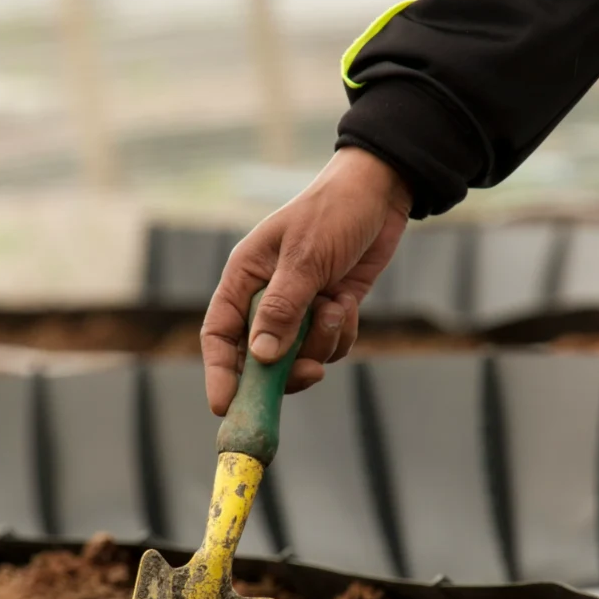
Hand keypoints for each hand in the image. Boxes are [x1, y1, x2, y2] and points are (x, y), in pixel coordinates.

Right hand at [201, 146, 411, 414]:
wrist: (380, 193)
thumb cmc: (333, 212)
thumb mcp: (305, 259)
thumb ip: (282, 310)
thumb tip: (260, 358)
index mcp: (244, 279)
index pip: (219, 334)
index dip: (219, 372)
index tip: (225, 405)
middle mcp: (265, 299)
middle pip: (258, 358)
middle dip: (285, 369)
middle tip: (311, 373)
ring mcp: (298, 309)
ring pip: (298, 357)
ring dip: (322, 343)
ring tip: (337, 307)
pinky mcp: (327, 314)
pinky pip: (328, 348)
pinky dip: (341, 335)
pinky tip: (349, 303)